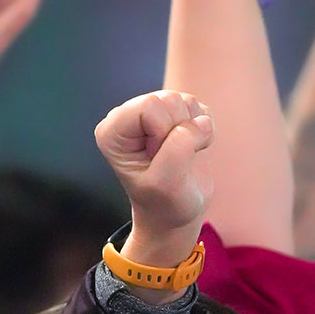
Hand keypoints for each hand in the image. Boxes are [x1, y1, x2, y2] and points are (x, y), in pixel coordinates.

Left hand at [95, 91, 214, 267]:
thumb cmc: (163, 203)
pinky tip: (190, 149)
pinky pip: (198, 108)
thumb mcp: (165, 185)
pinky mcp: (175, 113)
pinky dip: (203, 131)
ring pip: (185, 101)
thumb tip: (201, 121)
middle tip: (169, 159)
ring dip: (192, 132)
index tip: (157, 160)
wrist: (176, 212)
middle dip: (179, 132)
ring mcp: (152, 112)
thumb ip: (178, 150)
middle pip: (168, 101)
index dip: (163, 133)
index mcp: (112, 131)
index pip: (149, 107)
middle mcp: (128, 115)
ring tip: (180, 156)